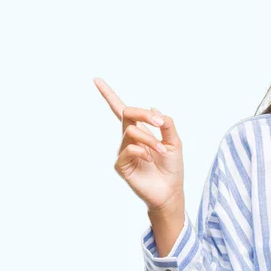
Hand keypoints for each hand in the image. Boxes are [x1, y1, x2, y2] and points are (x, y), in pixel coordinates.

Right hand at [93, 78, 184, 212]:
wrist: (171, 191)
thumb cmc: (172, 167)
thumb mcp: (174, 141)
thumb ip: (166, 124)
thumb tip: (152, 108)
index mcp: (141, 131)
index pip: (121, 110)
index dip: (109, 94)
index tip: (96, 80)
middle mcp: (129, 139)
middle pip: (127, 113)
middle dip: (143, 114)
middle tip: (159, 124)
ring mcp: (124, 151)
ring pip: (132, 132)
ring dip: (150, 139)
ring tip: (161, 151)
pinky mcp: (121, 165)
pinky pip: (128, 148)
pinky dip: (142, 150)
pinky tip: (150, 159)